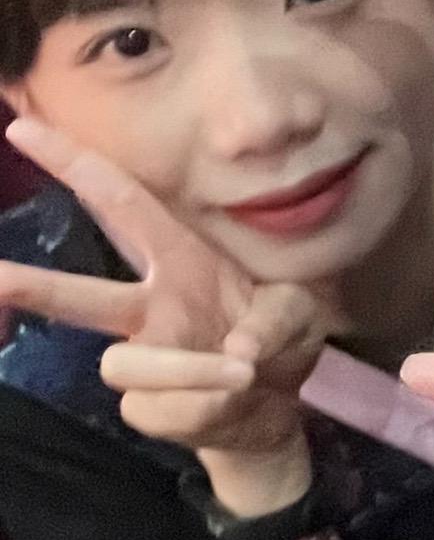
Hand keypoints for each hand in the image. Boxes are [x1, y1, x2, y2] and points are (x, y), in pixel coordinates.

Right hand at [0, 115, 325, 468]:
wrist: (278, 410)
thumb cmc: (277, 340)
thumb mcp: (300, 312)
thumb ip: (277, 321)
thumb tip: (236, 353)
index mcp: (178, 258)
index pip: (120, 202)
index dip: (73, 164)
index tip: (21, 128)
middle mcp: (149, 306)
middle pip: (80, 296)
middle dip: (33, 286)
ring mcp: (144, 357)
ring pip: (121, 366)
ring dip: (186, 372)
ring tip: (242, 375)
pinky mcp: (147, 406)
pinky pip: (158, 410)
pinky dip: (207, 410)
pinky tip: (233, 403)